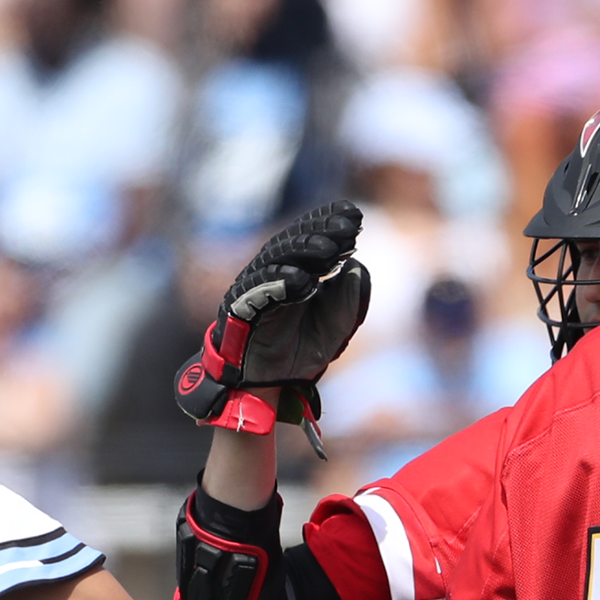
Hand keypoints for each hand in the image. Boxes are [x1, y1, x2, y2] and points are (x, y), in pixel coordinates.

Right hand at [175, 201, 368, 451]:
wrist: (272, 384)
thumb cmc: (302, 349)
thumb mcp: (338, 325)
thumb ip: (349, 299)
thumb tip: (356, 265)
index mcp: (299, 270)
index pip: (312, 237)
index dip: (328, 222)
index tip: (354, 215)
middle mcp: (275, 273)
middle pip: (295, 242)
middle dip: (321, 231)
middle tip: (346, 227)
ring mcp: (257, 288)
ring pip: (276, 259)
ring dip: (302, 252)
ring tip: (328, 250)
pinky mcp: (242, 308)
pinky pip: (258, 291)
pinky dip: (279, 284)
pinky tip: (301, 280)